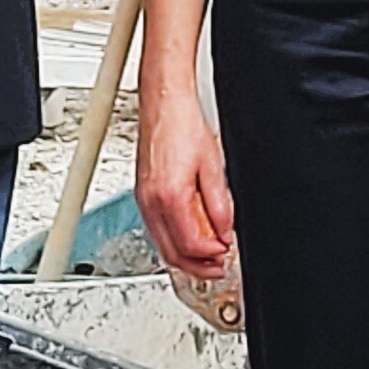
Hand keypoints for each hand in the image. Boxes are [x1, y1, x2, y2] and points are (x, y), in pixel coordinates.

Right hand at [135, 87, 235, 279]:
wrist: (164, 102)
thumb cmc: (184, 125)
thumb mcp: (213, 165)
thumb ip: (220, 204)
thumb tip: (225, 232)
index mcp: (170, 197)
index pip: (191, 245)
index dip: (212, 255)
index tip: (227, 252)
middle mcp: (151, 203)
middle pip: (172, 254)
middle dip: (197, 266)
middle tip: (219, 266)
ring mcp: (143, 200)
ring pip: (161, 246)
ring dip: (185, 257)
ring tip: (208, 255)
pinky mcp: (142, 195)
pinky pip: (156, 230)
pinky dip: (173, 241)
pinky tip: (189, 236)